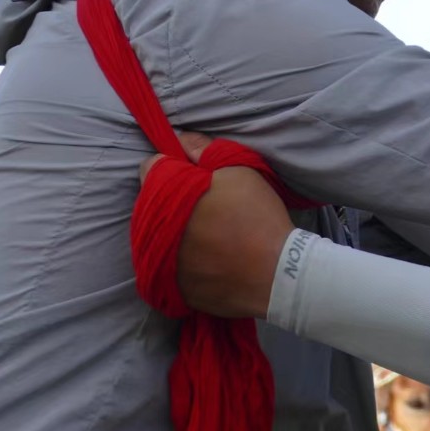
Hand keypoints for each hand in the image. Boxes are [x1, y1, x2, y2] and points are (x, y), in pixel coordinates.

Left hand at [139, 133, 295, 318]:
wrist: (279, 274)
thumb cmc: (258, 216)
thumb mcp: (239, 170)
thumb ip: (204, 151)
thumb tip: (181, 140)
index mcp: (165, 194)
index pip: (150, 168)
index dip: (173, 167)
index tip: (194, 175)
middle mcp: (154, 231)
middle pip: (152, 205)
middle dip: (171, 200)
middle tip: (207, 207)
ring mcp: (163, 265)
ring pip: (158, 238)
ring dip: (175, 232)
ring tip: (210, 236)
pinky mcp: (176, 290)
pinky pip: (172, 269)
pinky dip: (184, 263)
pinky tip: (210, 260)